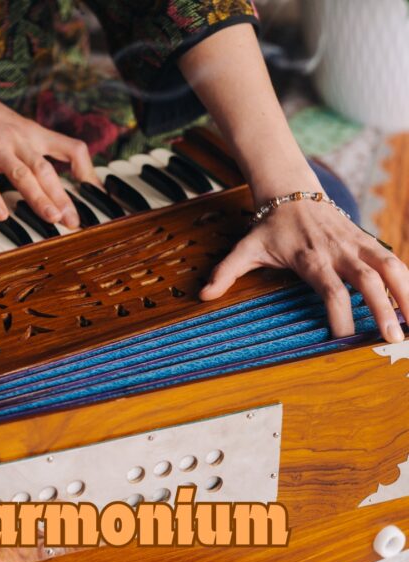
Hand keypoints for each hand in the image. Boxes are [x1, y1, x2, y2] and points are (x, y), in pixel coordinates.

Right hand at [0, 73, 98, 225]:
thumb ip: (35, 148)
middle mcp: (20, 140)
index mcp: (34, 134)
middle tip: (73, 221)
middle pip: (47, 170)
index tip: (95, 193)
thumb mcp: (16, 127)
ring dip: (38, 198)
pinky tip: (1, 215)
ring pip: (22, 174)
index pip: (72, 149)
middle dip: (62, 197)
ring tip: (52, 218)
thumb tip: (54, 173)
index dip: (88, 171)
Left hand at [200, 198, 408, 342]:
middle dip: (382, 309)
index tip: (341, 340)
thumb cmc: (269, 227)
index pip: (329, 290)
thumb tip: (203, 296)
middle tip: (394, 340)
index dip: (338, 315)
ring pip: (390, 264)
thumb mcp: (245, 248)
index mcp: (309, 258)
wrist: (291, 192)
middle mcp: (336, 250)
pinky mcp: (365, 239)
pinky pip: (393, 257)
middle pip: (367, 280)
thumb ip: (226, 272)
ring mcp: (354, 243)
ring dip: (407, 292)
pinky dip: (407, 278)